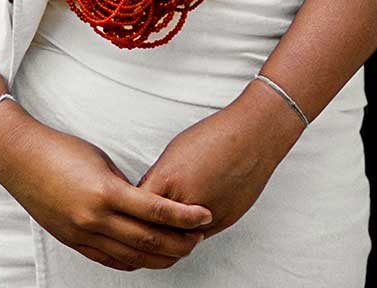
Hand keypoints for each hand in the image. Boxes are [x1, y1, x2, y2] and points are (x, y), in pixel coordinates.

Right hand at [0, 108, 213, 272]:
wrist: (18, 157)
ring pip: (132, 257)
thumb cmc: (60, 149)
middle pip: (150, 240)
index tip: (205, 216)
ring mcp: (82, 233)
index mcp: (106, 192)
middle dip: (180, 242)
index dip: (186, 217)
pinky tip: (146, 257)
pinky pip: (109, 260)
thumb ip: (126, 187)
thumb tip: (150, 206)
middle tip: (199, 238)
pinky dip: (132, 262)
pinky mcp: (72, 240)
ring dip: (161, 257)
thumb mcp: (101, 161)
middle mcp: (95, 218)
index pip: (157, 212)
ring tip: (179, 250)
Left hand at [135, 84, 300, 240]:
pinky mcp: (224, 221)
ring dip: (169, 235)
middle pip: (155, 229)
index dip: (129, 212)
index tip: (126, 211)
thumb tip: (144, 199)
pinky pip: (199, 235)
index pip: (136, 209)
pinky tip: (185, 224)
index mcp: (167, 180)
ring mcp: (207, 215)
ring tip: (161, 228)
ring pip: (177, 238)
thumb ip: (158, 181)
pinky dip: (190, 232)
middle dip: (146, 228)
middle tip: (140, 226)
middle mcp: (186, 201)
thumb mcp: (173, 154)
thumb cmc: (211, 139)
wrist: (251, 139)